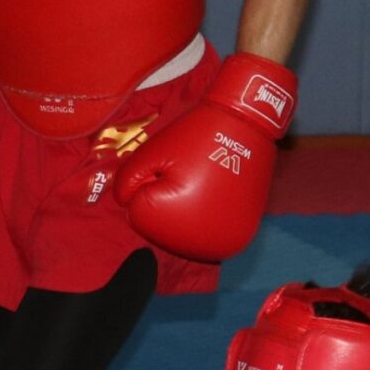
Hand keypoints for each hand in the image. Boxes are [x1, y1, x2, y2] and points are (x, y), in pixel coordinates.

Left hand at [111, 52, 295, 263]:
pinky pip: (208, 234)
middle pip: (161, 229)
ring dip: (184, 213)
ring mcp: (225, 243)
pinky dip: (204, 217)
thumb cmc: (193, 136)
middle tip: (185, 173)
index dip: (148, 184)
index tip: (169, 166)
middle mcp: (203, 245)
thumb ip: (126, 181)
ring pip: (184, 234)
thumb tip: (125, 203)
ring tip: (199, 182)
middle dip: (164, 202)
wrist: (244, 124)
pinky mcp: (240, 237)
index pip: (139, 215)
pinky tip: (211, 194)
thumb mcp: (149, 153)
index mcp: (174, 224)